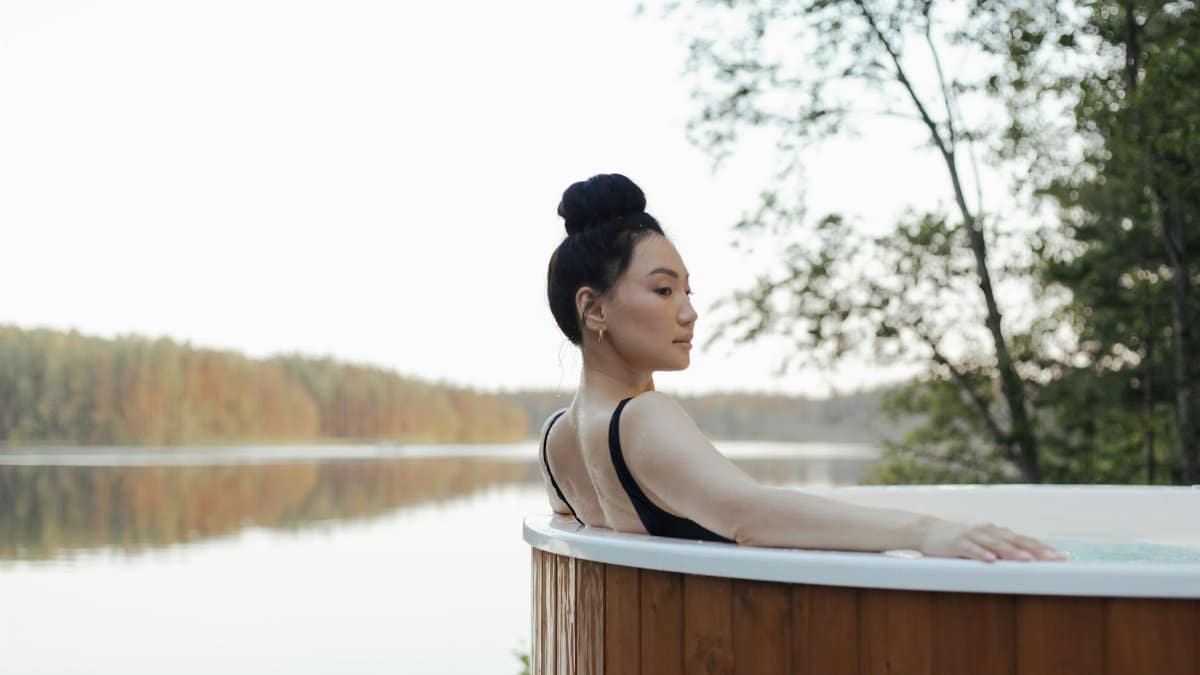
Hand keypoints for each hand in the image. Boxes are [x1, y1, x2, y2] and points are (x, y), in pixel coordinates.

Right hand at [917, 519, 1069, 562]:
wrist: (927, 530)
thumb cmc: (960, 541)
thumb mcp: (984, 544)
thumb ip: (1002, 550)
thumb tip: (1029, 563)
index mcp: (997, 533)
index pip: (1025, 540)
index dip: (1044, 548)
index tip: (1063, 557)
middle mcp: (988, 531)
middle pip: (1016, 541)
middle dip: (1037, 550)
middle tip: (1055, 559)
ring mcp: (972, 535)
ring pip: (996, 543)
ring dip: (1012, 552)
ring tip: (1028, 560)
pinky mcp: (956, 542)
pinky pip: (970, 548)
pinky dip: (981, 553)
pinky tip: (991, 560)